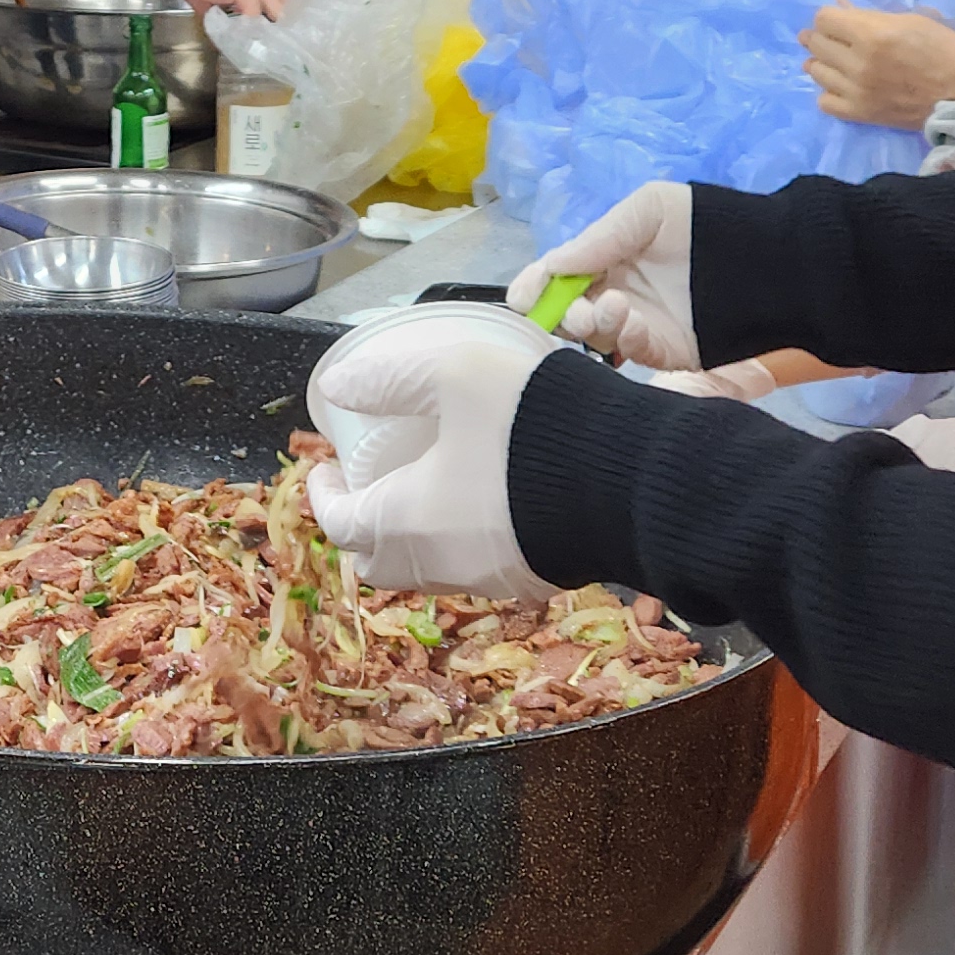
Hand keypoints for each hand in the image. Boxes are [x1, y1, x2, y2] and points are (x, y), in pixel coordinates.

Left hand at [304, 325, 558, 597]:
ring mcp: (491, 581)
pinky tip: (483, 504)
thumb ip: (390, 378)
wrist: (630, 480)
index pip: (339, 525)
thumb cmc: (530, 423)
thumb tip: (337, 387)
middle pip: (378, 561)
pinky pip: (476, 571)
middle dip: (363, 524)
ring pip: (427, 571)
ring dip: (411, 536)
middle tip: (370, 482)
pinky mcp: (534, 580)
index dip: (324, 495)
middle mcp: (441, 565)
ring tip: (424, 487)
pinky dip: (459, 545)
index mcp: (406, 522)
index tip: (326, 469)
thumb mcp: (455, 373)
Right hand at [508, 181, 697, 373]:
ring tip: (611, 306)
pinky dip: (622, 337)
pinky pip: (629, 351)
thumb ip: (600, 236)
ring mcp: (638, 323)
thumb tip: (554, 265)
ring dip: (590, 324)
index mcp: (605, 258)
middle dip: (558, 313)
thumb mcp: (649, 209)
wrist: (768, 257)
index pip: (556, 276)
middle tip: (573, 309)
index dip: (534, 286)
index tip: (524, 298)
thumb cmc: (705, 222)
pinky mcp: (662, 350)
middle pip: (566, 311)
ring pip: (593, 335)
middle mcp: (614, 292)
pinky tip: (629, 319)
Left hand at [799, 3, 954, 129]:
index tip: (839, 18)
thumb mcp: (911, 20)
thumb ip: (871, 16)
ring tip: (833, 60)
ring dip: (822, 62)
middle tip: (831, 37)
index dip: (830, 15)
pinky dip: (828, 92)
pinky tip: (840, 86)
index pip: (824, 19)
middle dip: (821, 36)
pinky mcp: (862, 115)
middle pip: (816, 43)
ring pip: (816, 72)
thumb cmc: (945, 50)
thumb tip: (840, 7)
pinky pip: (825, 102)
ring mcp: (856, 91)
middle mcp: (857, 63)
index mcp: (871, 35)